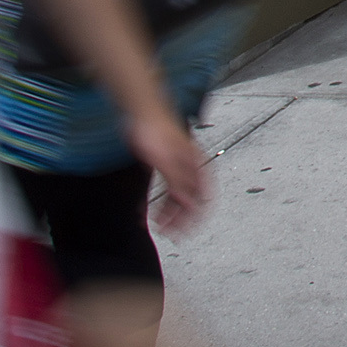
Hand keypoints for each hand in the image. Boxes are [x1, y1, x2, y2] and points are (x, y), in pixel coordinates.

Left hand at [131, 111, 211, 236]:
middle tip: (170, 234)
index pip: (203, 197)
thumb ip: (178, 182)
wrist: (142, 112)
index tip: (188, 231)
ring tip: (157, 226)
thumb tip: (188, 203)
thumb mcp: (166, 160)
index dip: (198, 216)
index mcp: (196, 166)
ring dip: (168, 214)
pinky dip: (158, 202)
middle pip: (190, 200)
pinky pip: (164, 190)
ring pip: (176, 197)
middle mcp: (190, 168)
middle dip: (180, 220)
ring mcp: (177, 166)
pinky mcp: (165, 165)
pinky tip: (146, 210)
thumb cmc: (156, 131)